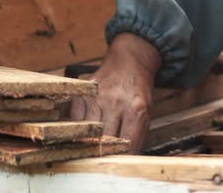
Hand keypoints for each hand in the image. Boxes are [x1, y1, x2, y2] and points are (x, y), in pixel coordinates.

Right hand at [71, 33, 160, 152]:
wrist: (129, 61)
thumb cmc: (138, 88)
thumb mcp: (146, 110)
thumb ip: (136, 133)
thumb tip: (125, 156)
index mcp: (136, 109)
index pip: (127, 144)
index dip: (122, 156)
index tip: (119, 161)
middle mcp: (115, 103)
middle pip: (106, 141)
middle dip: (106, 150)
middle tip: (106, 152)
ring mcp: (96, 98)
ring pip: (88, 133)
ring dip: (92, 140)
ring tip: (96, 140)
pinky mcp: (82, 94)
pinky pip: (76, 120)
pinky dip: (80, 128)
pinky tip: (87, 125)